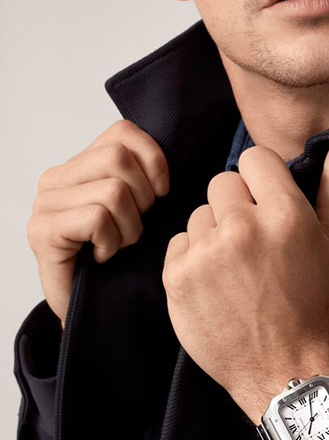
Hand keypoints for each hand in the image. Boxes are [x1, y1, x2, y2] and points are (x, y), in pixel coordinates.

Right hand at [27, 119, 169, 327]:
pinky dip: (112, 242)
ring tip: (119, 243)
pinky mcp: (42, 231)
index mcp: (81, 164)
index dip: (154, 160)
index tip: (161, 193)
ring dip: (129, 226)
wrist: (95, 308)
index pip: (124, 131)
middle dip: (143, 196)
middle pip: (118, 156)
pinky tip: (104, 255)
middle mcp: (57, 178)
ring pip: (113, 190)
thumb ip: (145, 175)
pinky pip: (97, 218)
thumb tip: (175, 151)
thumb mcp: (141, 207)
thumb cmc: (123, 258)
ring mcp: (45, 204)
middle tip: (136, 225)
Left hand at [162, 129, 328, 420]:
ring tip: (237, 268)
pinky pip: (179, 244)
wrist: (283, 367)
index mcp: (285, 214)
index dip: (263, 180)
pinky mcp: (177, 278)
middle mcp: (242, 228)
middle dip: (238, 206)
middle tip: (256, 242)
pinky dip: (194, 259)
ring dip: (215, 233)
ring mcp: (206, 254)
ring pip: (200, 214)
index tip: (270, 204)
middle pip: (223, 183)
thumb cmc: (316, 302)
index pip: (255, 159)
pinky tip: (217, 283)